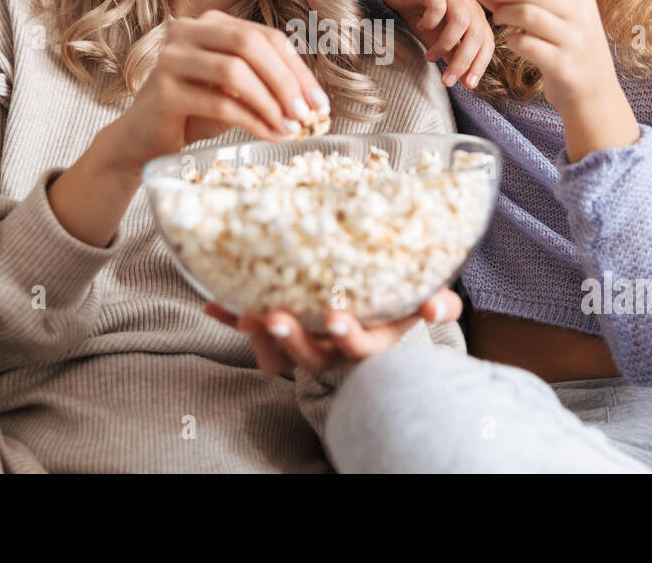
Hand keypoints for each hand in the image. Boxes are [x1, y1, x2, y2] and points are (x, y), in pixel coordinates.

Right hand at [94, 10, 328, 182]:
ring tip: (291, 128)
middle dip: (286, 81)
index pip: (265, 37)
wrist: (145, 139)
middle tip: (308, 114)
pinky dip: (252, 121)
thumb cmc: (195, 112)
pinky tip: (269, 135)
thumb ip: (266, 84)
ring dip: (270, 103)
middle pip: (249, 45)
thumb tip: (313, 101)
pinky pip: (218, 102)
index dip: (297, 69)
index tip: (320, 101)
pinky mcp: (163, 91)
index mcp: (211, 23)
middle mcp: (187, 31)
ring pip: (234, 72)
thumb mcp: (236, 91)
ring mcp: (171, 58)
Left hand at [204, 288, 462, 374]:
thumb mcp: (430, 297)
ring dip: (258, 336)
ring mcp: (307, 342)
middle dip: (293, 339)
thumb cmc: (408, 294)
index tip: (336, 319)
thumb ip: (440, 303)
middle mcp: (336, 349)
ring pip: (279, 354)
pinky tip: (212, 304)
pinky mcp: (283, 331)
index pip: (360, 347)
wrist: (385, 298)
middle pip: (312, 356)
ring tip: (245, 313)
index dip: (347, 337)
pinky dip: (233, 319)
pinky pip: (254, 332)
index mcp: (372, 340)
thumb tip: (434, 307)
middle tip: (276, 318)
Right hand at [381, 0, 493, 88]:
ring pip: (461, 22)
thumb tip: (466, 81)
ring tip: (430, 56)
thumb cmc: (423, 16)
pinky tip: (421, 26)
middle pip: (476, 35)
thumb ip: (454, 57)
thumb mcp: (440, 42)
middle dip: (463, 61)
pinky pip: (438, 6)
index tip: (468, 85)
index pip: (487, 43)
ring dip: (446, 44)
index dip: (480, 65)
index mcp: (476, 18)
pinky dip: (430, 21)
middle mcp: (469, 5)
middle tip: (447, 81)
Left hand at [467, 0, 619, 112]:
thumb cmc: (567, 47)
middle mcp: (580, 13)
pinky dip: (512, 40)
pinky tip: (511, 42)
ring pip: (526, 13)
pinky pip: (527, 44)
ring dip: (502, 12)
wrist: (595, 91)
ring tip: (495, 18)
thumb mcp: (561, 15)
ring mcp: (574, 39)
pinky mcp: (563, 65)